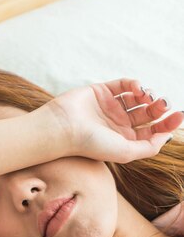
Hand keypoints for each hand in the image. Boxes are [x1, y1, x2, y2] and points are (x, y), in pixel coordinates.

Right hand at [47, 78, 182, 162]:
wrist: (64, 128)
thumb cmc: (91, 144)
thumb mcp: (126, 152)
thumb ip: (149, 147)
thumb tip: (166, 135)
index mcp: (124, 139)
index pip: (151, 130)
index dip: (167, 124)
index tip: (178, 116)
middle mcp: (118, 123)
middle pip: (147, 113)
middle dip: (159, 108)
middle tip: (163, 104)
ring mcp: (110, 106)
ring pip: (138, 97)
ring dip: (148, 95)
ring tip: (148, 96)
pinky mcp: (101, 91)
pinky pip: (123, 84)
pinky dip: (134, 84)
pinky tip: (137, 88)